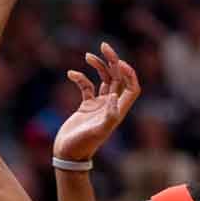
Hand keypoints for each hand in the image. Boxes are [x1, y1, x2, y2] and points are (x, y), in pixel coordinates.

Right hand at [54, 42, 140, 161]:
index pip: (132, 87)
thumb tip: (114, 98)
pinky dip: (80, 78)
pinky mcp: (86, 106)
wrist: (67, 154)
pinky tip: (70, 74)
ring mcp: (99, 105)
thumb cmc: (82, 145)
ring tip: (88, 56)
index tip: (119, 62)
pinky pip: (86, 87)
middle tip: (104, 46)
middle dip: (113, 61)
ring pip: (104, 80)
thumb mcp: (97, 131)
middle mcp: (111, 106)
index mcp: (118, 111)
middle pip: (118, 78)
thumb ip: (109, 116)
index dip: (129, 73)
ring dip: (98, 66)